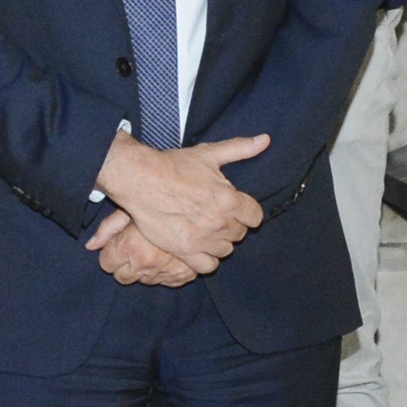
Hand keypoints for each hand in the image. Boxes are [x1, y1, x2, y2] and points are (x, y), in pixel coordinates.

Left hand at [86, 211, 196, 285]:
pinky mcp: (184, 275)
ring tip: (153, 247)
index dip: (111, 253)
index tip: (118, 244)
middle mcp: (146, 263)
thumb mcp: (130, 208)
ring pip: (145, 281)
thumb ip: (109, 228)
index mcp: (130, 247)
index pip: (106, 264)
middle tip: (135, 247)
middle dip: (125, 264)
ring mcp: (165, 271)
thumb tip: (90, 245)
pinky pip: (166, 282)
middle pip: (122, 277)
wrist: (198, 205)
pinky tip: (168, 256)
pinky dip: (166, 272)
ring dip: (146, 268)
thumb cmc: (158, 202)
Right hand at [92, 131, 268, 277]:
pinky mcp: (185, 250)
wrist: (140, 179)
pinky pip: (208, 266)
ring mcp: (203, 238)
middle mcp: (220, 222)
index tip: (233, 209)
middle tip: (213, 216)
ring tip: (204, 232)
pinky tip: (198, 249)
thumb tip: (265, 140)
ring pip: (225, 250)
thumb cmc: (173, 165)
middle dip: (230, 226)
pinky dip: (206, 260)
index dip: (245, 213)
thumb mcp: (209, 154)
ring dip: (218, 242)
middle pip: (239, 234)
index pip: (255, 217)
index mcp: (230, 199)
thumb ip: (240, 149)